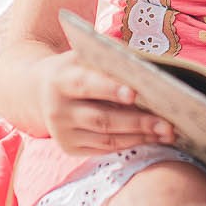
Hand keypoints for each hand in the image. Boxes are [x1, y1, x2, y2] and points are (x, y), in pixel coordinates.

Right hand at [35, 52, 175, 155]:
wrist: (39, 90)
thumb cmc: (76, 67)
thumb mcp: (85, 56)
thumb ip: (111, 59)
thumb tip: (150, 69)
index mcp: (60, 79)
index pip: (86, 85)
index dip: (110, 89)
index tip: (135, 93)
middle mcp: (57, 109)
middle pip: (101, 119)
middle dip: (137, 122)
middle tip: (167, 123)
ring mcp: (62, 132)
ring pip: (106, 139)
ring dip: (140, 137)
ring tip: (167, 133)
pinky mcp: (69, 147)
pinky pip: (104, 149)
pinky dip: (131, 144)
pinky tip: (152, 139)